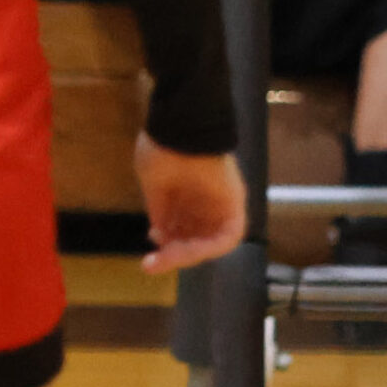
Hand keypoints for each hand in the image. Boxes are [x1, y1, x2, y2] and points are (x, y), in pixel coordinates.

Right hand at [134, 133, 244, 274]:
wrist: (180, 124)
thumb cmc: (163, 148)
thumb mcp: (154, 184)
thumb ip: (159, 210)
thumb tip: (159, 233)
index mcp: (187, 194)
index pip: (182, 227)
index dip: (168, 241)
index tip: (151, 248)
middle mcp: (206, 201)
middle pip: (195, 236)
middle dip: (175, 252)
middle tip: (153, 262)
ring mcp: (221, 202)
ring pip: (210, 239)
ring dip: (189, 252)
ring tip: (166, 258)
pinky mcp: (234, 202)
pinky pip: (229, 234)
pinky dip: (211, 246)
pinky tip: (188, 250)